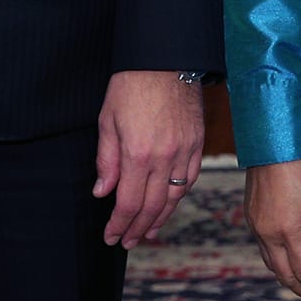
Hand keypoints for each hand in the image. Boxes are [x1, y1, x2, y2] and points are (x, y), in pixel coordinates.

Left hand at [93, 71, 204, 247]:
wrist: (165, 58)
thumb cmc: (131, 85)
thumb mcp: (107, 121)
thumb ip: (106, 160)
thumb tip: (103, 192)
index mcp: (137, 154)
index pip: (128, 203)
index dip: (119, 225)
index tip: (111, 237)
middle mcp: (164, 157)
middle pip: (152, 206)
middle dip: (137, 228)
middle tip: (127, 242)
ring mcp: (184, 150)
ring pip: (174, 196)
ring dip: (161, 218)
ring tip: (148, 231)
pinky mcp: (197, 141)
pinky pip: (190, 178)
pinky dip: (180, 195)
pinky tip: (170, 202)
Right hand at [245, 157, 300, 300]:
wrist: (272, 144)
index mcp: (287, 232)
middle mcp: (267, 235)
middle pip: (286, 276)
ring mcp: (257, 228)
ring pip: (273, 266)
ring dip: (291, 280)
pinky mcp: (252, 219)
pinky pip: (265, 251)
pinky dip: (279, 264)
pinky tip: (290, 263)